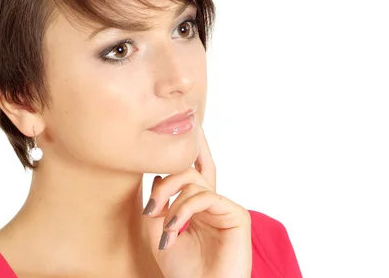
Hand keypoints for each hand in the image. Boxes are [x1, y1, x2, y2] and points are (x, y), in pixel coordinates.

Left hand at [142, 127, 251, 277]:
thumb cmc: (182, 271)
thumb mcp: (158, 233)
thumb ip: (158, 204)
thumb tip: (158, 176)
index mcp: (197, 206)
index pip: (197, 170)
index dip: (198, 148)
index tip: (194, 126)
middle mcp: (213, 203)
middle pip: (188, 172)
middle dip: (165, 185)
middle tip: (151, 209)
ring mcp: (225, 208)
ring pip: (193, 182)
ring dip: (172, 206)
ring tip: (166, 233)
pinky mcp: (237, 215)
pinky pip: (205, 197)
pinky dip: (185, 210)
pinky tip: (176, 227)